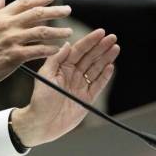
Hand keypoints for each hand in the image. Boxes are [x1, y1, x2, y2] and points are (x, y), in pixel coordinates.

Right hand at [0, 0, 72, 100]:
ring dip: (58, 31)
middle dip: (55, 10)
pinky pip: (38, 50)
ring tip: (68, 31)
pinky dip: (50, 49)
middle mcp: (7, 25)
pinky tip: (58, 49)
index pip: (24, 2)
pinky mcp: (15, 56)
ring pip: (42, 31)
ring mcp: (12, 40)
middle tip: (68, 10)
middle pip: (37, 13)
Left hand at [11, 29, 117, 146]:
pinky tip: (111, 66)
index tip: (100, 32)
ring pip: (96, 68)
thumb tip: (66, 44)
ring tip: (115, 48)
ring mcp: (80, 85)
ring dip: (106, 58)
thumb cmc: (40, 100)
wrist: (42, 123)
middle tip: (112, 37)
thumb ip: (55, 60)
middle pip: (90, 57)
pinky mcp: (86, 98)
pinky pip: (98, 84)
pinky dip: (105, 76)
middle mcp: (72, 74)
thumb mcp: (45, 76)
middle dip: (101, 47)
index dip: (89, 41)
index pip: (78, 50)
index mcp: (61, 67)